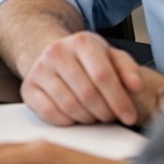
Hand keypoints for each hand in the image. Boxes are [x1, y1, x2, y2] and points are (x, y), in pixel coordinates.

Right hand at [19, 30, 163, 126]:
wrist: (54, 55)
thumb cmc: (87, 61)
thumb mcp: (111, 56)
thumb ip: (127, 69)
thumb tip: (136, 86)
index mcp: (81, 42)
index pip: (103, 76)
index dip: (119, 100)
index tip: (130, 116)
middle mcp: (56, 52)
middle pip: (87, 93)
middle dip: (105, 112)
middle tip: (111, 117)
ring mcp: (39, 69)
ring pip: (69, 105)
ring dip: (88, 118)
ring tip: (95, 116)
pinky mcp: (27, 87)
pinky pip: (49, 113)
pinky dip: (67, 121)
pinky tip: (75, 117)